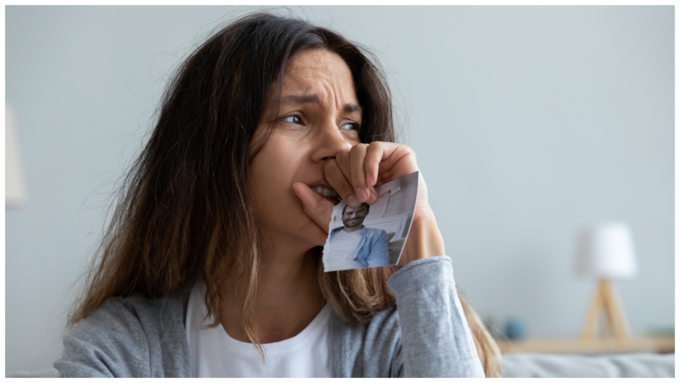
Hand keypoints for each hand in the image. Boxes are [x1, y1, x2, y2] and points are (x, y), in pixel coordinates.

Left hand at [293, 142, 444, 264]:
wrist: (403, 234)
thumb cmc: (374, 229)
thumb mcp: (337, 220)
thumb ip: (314, 205)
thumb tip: (296, 187)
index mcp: (350, 177)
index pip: (331, 166)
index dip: (335, 183)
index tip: (348, 204)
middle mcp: (365, 165)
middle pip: (341, 156)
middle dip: (346, 181)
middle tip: (359, 201)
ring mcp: (382, 158)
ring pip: (356, 150)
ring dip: (358, 176)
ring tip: (368, 196)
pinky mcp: (399, 153)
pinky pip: (375, 147)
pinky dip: (370, 165)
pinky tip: (374, 182)